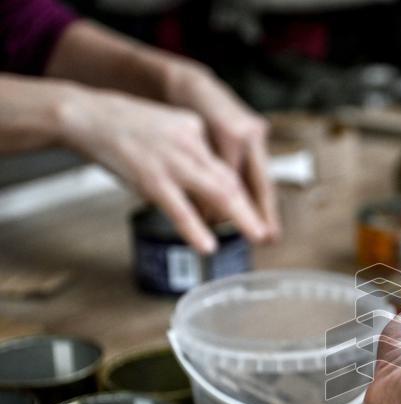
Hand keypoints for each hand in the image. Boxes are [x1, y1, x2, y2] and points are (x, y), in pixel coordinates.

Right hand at [58, 85, 272, 253]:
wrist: (87, 114)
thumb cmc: (126, 125)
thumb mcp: (168, 126)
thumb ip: (190, 151)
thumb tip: (204, 183)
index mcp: (197, 130)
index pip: (228, 166)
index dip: (245, 194)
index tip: (256, 214)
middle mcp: (191, 144)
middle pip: (231, 180)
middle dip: (252, 209)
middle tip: (267, 232)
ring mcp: (173, 162)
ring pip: (216, 191)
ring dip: (239, 218)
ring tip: (255, 237)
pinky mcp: (151, 178)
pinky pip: (178, 208)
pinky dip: (195, 228)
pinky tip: (207, 245)